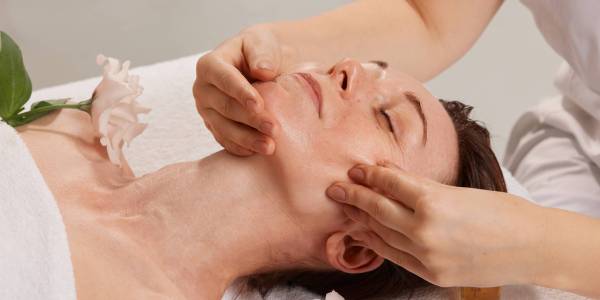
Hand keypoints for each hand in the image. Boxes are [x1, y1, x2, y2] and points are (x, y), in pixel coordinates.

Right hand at [193, 25, 290, 155]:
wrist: (260, 66)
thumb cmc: (261, 51)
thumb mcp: (262, 43)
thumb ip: (262, 54)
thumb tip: (263, 71)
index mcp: (210, 65)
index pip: (223, 79)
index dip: (240, 93)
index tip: (259, 105)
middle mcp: (202, 89)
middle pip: (225, 107)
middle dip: (250, 119)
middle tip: (274, 129)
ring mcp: (206, 111)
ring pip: (224, 128)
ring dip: (247, 139)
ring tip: (270, 147)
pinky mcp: (214, 126)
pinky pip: (225, 140)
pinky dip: (241, 148)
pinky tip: (257, 152)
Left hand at [326, 163, 547, 287]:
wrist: (533, 247)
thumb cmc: (504, 212)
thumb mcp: (460, 191)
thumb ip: (422, 187)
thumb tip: (390, 175)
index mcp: (435, 202)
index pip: (391, 185)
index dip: (371, 175)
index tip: (357, 169)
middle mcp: (425, 230)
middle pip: (379, 210)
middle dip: (355, 196)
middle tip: (336, 187)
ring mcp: (426, 255)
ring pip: (383, 234)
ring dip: (362, 219)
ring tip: (347, 208)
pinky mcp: (431, 273)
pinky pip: (395, 256)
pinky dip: (378, 242)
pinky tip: (366, 233)